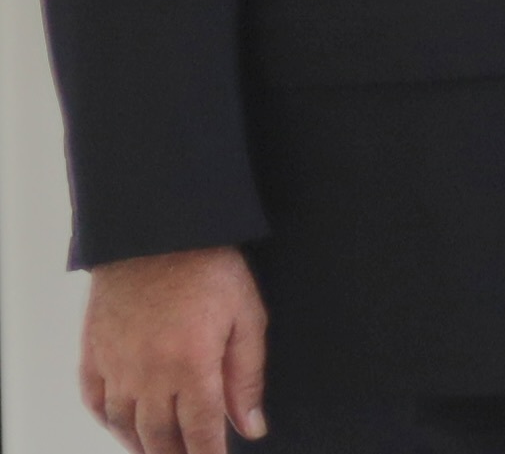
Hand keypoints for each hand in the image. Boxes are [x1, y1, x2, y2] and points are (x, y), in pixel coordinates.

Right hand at [80, 246, 266, 453]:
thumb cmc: (208, 267)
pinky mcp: (94, 352)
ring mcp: (116, 365)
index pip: (201, 430)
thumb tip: (252, 425)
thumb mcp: (247, 317)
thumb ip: (248, 376)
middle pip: (159, 436)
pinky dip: (109, 422)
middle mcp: (148, 373)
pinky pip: (95, 401)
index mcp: (190, 366)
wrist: (158, 231)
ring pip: (125, 425)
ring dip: (143, 445)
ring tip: (161, 451)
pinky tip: (123, 427)